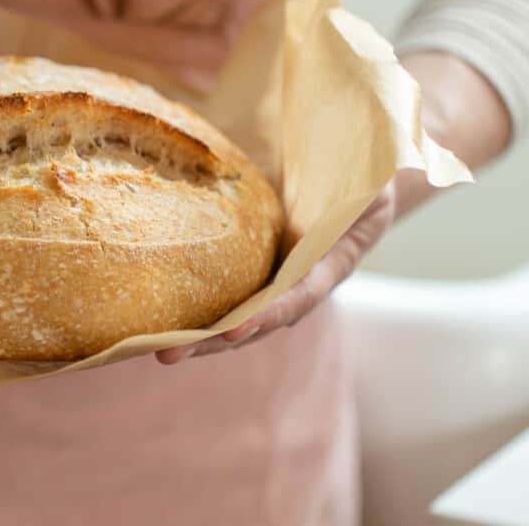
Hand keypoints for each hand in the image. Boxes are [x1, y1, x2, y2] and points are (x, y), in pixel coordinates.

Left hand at [156, 180, 396, 362]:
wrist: (362, 184)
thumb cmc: (366, 174)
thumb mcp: (369, 177)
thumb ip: (359, 188)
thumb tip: (350, 187)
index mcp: (334, 261)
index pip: (300, 294)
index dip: (270, 313)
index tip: (235, 330)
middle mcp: (305, 282)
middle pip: (260, 321)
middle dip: (216, 340)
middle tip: (171, 353)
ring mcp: (282, 283)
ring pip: (241, 320)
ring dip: (201, 338)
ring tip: (159, 350)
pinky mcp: (260, 274)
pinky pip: (232, 299)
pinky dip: (202, 315)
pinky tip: (166, 324)